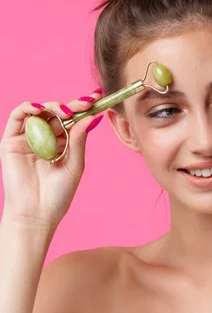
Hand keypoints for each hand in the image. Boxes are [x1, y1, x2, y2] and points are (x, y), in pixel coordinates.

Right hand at [0, 90, 103, 229]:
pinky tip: (40, 109)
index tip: (98, 98)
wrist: (36, 214)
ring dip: (53, 105)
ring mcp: (28, 138)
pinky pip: (17, 117)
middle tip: (86, 102)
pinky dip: (28, 108)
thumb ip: (79, 140)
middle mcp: (46, 138)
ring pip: (39, 111)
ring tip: (65, 111)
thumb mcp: (75, 165)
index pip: (73, 120)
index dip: (84, 108)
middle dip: (73, 104)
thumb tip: (91, 117)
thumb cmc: (58, 195)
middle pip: (58, 113)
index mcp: (63, 143)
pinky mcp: (11, 141)